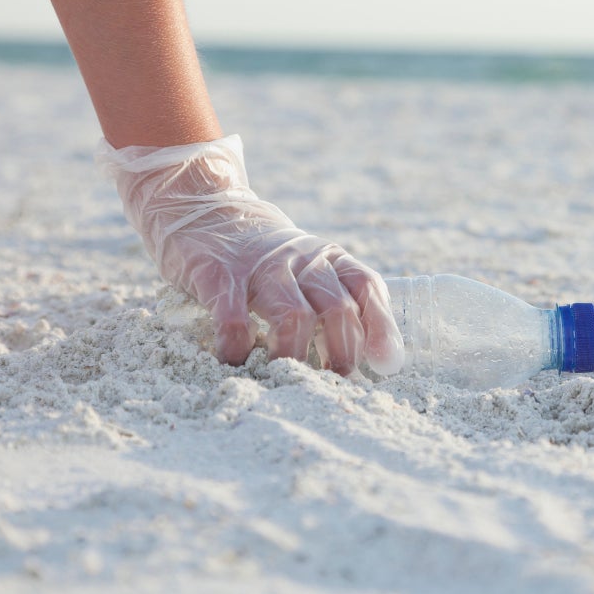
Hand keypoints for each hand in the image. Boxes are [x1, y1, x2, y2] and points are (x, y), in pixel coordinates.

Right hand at [96, 135, 403, 373]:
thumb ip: (345, 305)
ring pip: (294, 315)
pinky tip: (236, 362)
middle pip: (337, 308)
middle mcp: (302, 259)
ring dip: (295, 355)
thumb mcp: (312, 269)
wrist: (207, 211)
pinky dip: (238, 348)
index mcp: (330, 259)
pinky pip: (234, 319)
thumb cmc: (269, 259)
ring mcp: (261, 267)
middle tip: (333, 383)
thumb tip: (386, 359)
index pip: (366, 287)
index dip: (381, 326)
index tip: (385, 363)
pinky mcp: (220, 276)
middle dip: (342, 353)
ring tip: (288, 380)